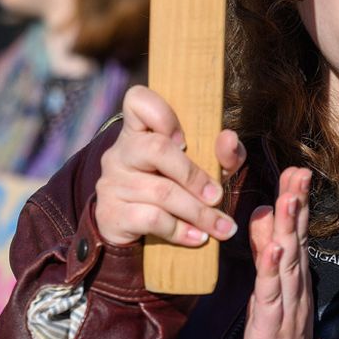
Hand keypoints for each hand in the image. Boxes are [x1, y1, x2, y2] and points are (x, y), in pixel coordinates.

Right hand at [92, 85, 245, 247]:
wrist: (132, 231)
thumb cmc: (172, 189)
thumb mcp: (199, 169)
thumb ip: (220, 154)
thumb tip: (228, 138)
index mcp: (138, 131)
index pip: (137, 101)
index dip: (162, 114)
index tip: (185, 141)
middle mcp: (120, 152)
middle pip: (156, 149)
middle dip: (194, 176)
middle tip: (217, 196)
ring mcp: (112, 183)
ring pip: (161, 192)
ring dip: (198, 213)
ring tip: (220, 227)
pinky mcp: (111, 214)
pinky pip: (151, 219)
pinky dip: (181, 230)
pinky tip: (197, 238)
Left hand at [239, 166, 313, 338]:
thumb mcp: (270, 294)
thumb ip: (267, 256)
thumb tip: (262, 217)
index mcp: (293, 280)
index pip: (295, 233)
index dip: (295, 201)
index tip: (295, 169)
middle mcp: (295, 288)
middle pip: (297, 238)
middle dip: (296, 203)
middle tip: (298, 170)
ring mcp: (286, 306)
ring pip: (288, 260)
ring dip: (288, 228)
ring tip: (287, 198)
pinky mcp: (271, 326)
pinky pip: (272, 293)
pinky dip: (272, 269)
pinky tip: (273, 247)